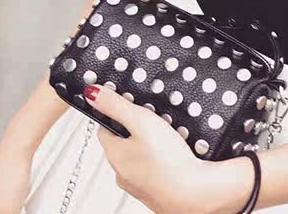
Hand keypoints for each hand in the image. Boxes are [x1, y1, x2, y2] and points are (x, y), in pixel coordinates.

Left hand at [85, 84, 252, 213]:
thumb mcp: (141, 121)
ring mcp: (139, 185)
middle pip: (122, 142)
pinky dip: (161, 159)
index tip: (126, 102)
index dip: (115, 112)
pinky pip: (154, 168)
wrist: (195, 195)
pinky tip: (176, 154)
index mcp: (114, 154)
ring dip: (149, 144)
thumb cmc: (168, 161)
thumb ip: (116, 105)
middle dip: (135, 128)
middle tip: (152, 117)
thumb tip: (92, 93)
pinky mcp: (156, 190)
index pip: (104, 127)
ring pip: (138, 156)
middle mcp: (122, 173)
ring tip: (168, 134)